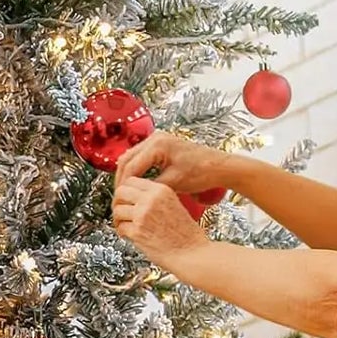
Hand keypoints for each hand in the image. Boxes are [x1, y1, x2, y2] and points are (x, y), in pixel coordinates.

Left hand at [112, 175, 209, 262]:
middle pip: (121, 192)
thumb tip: (133, 198)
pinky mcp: (137, 231)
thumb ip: (155, 198)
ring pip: (117, 210)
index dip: (125, 190)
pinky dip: (122, 233)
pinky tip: (129, 235)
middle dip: (117, 202)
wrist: (192, 253)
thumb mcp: (174, 205)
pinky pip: (120, 227)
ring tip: (125, 226)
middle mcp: (150, 200)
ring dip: (118, 219)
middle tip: (120, 212)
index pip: (132, 180)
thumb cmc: (186, 234)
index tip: (125, 199)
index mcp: (161, 190)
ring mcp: (143, 215)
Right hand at [116, 131, 237, 194]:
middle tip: (118, 196)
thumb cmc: (201, 173)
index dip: (123, 185)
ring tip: (125, 192)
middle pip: (126, 159)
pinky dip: (136, 170)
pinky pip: (141, 157)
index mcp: (157, 145)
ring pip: (131, 158)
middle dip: (121, 179)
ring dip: (127, 174)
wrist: (218, 166)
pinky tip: (136, 184)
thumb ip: (149, 188)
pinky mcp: (160, 145)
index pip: (130, 167)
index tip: (119, 199)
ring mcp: (157, 139)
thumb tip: (131, 196)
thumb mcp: (173, 184)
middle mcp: (155, 138)